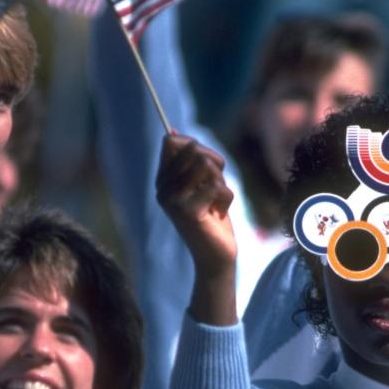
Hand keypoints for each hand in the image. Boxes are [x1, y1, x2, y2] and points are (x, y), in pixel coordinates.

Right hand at [156, 133, 238, 325]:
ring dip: (222, 182)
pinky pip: (216, 186)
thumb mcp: (202, 184)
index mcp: (162, 180)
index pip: (172, 141)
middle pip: (193, 149)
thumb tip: (172, 132)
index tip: (208, 166)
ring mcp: (173, 201)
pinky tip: (218, 215)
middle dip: (215, 164)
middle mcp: (162, 189)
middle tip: (216, 187)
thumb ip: (191, 162)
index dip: (196, 147)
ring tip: (216, 202)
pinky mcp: (188, 212)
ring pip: (206, 166)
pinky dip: (226, 199)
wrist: (216, 257)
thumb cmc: (212, 218)